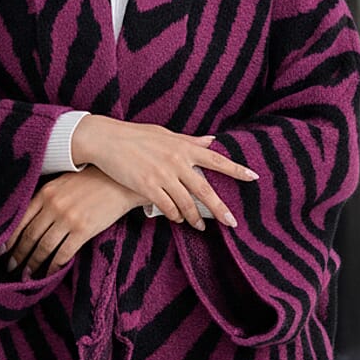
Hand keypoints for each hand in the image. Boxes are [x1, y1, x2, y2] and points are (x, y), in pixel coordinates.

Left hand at [2, 167, 141, 278]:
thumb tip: (29, 219)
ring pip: (44, 247)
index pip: (20, 220)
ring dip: (34, 264)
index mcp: (45, 192)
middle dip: (18, 255)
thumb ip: (46, 197)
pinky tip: (50, 273)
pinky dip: (55, 266)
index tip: (1, 252)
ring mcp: (68, 218)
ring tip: (27, 276)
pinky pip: (64, 253)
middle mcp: (53, 205)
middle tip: (10, 269)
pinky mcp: (83, 230)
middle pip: (29, 236)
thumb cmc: (92, 180)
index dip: (9, 239)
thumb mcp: (63, 182)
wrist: (121, 180)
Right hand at [71, 115, 257, 229]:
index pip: (216, 159)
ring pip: (185, 203)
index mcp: (183, 147)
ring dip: (194, 218)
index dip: (236, 170)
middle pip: (204, 189)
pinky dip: (174, 215)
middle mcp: (176, 161)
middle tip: (232, 223)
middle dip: (220, 209)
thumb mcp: (165, 134)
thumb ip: (189, 140)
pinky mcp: (146, 186)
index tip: (253, 178)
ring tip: (200, 226)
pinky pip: (166, 207)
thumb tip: (212, 141)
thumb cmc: (136, 135)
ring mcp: (162, 175)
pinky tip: (177, 219)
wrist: (106, 139)